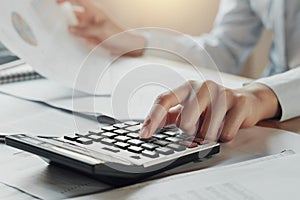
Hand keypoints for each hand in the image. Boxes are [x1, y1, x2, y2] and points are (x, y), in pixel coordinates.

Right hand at [57, 0, 145, 55]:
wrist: (131, 47)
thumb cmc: (121, 35)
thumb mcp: (101, 30)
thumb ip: (84, 29)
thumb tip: (70, 29)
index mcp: (94, 11)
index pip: (78, 1)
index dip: (67, 1)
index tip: (57, 3)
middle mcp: (92, 19)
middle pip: (75, 15)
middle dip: (71, 21)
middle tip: (69, 26)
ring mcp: (93, 29)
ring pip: (78, 29)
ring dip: (79, 33)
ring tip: (89, 38)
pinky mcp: (94, 38)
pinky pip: (85, 38)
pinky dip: (87, 41)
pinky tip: (94, 43)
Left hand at [140, 80, 280, 141]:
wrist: (245, 102)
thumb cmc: (212, 106)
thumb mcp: (189, 107)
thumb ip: (170, 115)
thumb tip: (148, 127)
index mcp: (187, 87)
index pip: (164, 100)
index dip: (152, 118)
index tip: (144, 135)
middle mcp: (203, 87)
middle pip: (185, 122)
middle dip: (190, 131)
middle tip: (198, 126)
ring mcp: (222, 94)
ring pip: (206, 132)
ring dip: (208, 135)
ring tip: (215, 124)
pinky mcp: (239, 104)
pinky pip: (225, 134)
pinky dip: (224, 137)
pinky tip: (227, 125)